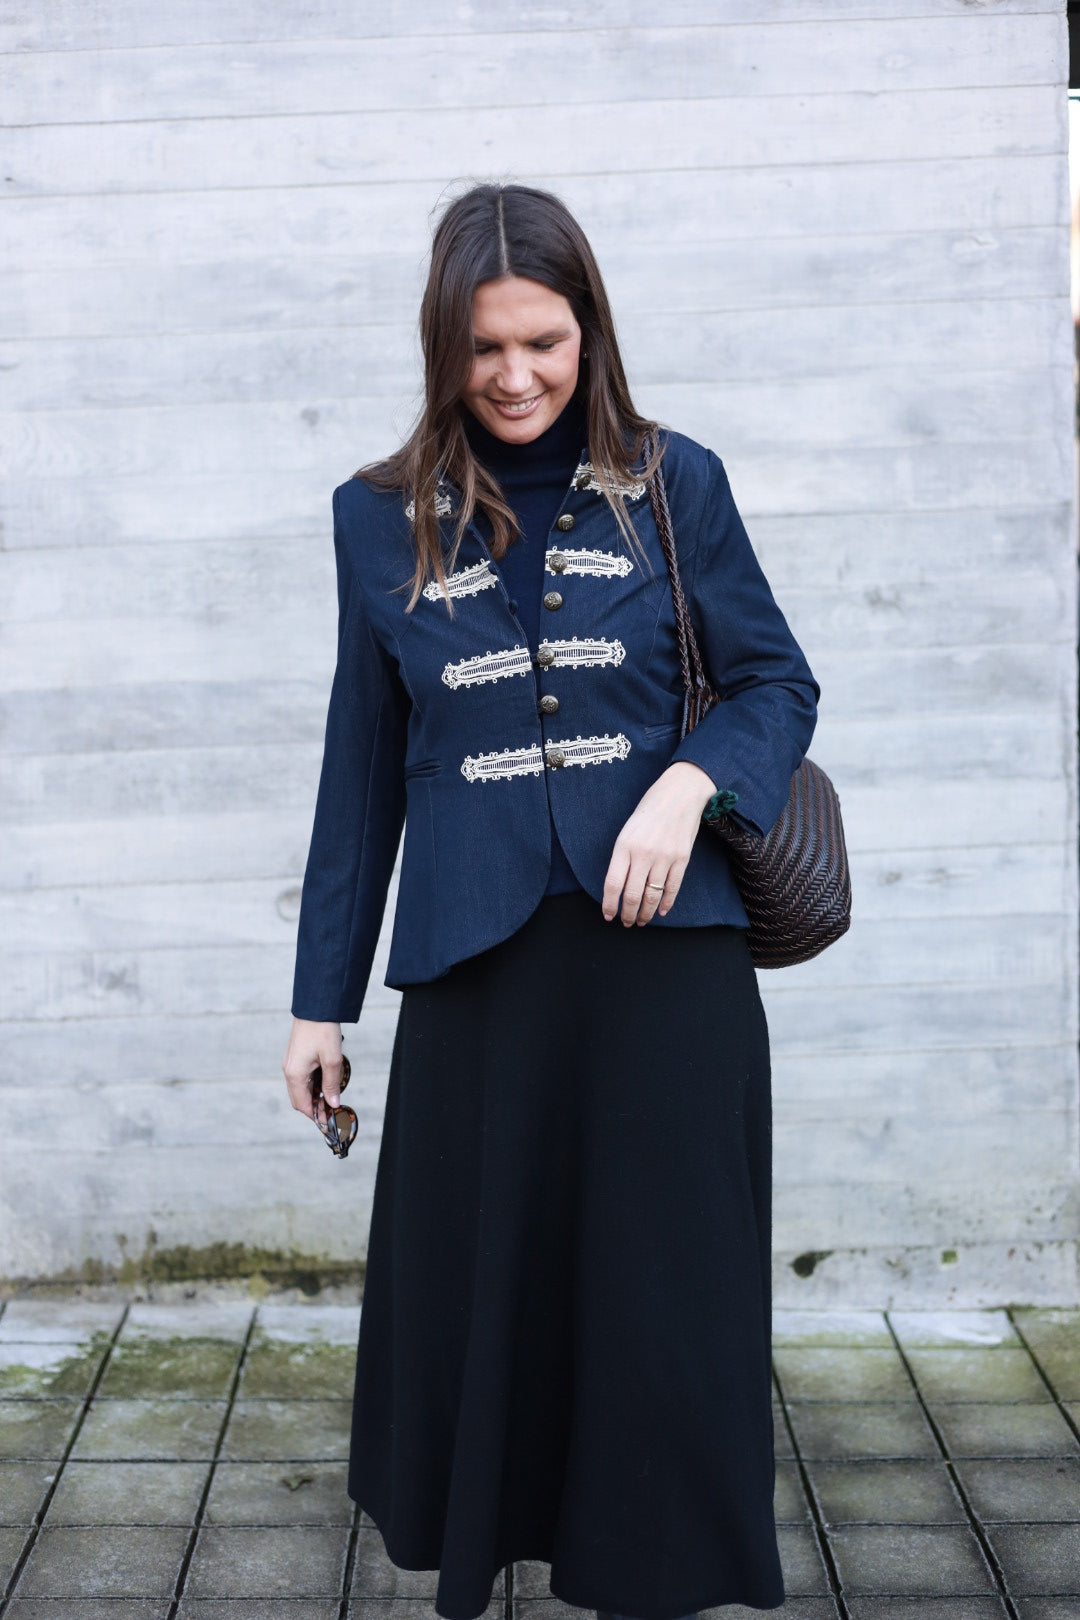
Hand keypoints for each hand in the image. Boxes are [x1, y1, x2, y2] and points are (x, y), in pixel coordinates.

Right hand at [283, 1018, 343, 1126]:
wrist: (315, 1006)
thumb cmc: (322, 1030)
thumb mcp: (332, 1059)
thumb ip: (332, 1084)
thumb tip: (333, 1103)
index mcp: (295, 1074)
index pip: (302, 1105)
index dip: (315, 1115)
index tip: (328, 1121)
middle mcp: (289, 1070)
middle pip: (299, 1099)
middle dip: (314, 1107)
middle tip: (331, 1111)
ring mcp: (291, 1063)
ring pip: (300, 1088)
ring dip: (314, 1096)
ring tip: (331, 1097)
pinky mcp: (295, 1057)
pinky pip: (302, 1078)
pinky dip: (312, 1084)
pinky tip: (325, 1082)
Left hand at [601, 760, 716, 925]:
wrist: (680, 794)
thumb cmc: (650, 810)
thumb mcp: (628, 830)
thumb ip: (623, 856)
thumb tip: (619, 885)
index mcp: (624, 845)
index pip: (613, 884)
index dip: (609, 905)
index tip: (608, 915)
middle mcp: (643, 854)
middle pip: (633, 895)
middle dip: (627, 914)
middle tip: (626, 922)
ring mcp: (664, 857)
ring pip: (652, 896)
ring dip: (646, 914)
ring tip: (642, 921)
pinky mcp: (682, 859)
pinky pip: (673, 888)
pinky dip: (666, 903)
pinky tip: (661, 911)